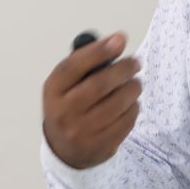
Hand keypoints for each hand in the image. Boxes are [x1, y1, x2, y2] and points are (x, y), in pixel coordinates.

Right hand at [41, 32, 141, 168]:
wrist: (65, 149)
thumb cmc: (70, 105)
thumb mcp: (66, 84)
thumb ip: (86, 62)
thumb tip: (116, 40)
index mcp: (53, 91)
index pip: (74, 67)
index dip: (99, 51)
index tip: (120, 39)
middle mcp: (63, 112)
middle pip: (100, 84)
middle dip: (124, 69)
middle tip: (136, 62)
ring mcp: (82, 132)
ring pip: (118, 103)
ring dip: (133, 88)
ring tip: (135, 84)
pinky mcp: (101, 146)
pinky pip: (127, 121)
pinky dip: (134, 108)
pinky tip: (131, 104)